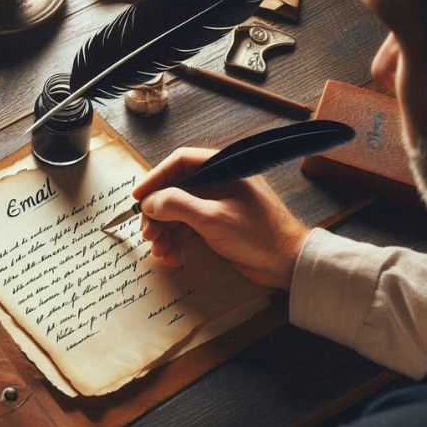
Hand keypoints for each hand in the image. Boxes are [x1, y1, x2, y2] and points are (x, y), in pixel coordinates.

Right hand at [131, 147, 309, 289]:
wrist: (288, 264)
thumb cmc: (258, 235)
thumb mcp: (212, 218)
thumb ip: (177, 204)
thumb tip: (149, 202)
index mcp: (223, 168)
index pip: (180, 162)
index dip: (155, 178)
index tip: (138, 197)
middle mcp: (219, 181)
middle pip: (175, 189)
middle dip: (158, 213)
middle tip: (149, 234)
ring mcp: (218, 203)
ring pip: (179, 210)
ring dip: (165, 230)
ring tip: (161, 251)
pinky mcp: (218, 223)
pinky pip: (188, 225)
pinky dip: (177, 239)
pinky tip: (173, 256)